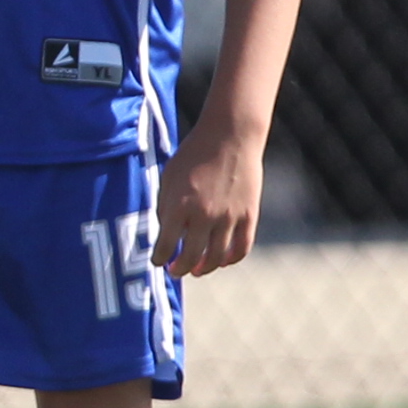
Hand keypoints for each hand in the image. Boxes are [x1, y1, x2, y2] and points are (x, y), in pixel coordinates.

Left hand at [155, 121, 263, 278]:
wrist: (229, 137)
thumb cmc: (193, 155)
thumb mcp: (168, 179)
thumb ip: (165, 207)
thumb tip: (164, 234)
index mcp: (178, 206)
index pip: (165, 245)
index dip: (159, 258)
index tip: (158, 261)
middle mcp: (203, 215)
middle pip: (191, 257)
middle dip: (180, 269)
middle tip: (176, 271)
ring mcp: (228, 217)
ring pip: (216, 257)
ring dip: (205, 268)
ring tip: (197, 270)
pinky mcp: (249, 215)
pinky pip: (241, 248)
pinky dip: (231, 259)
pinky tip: (222, 261)